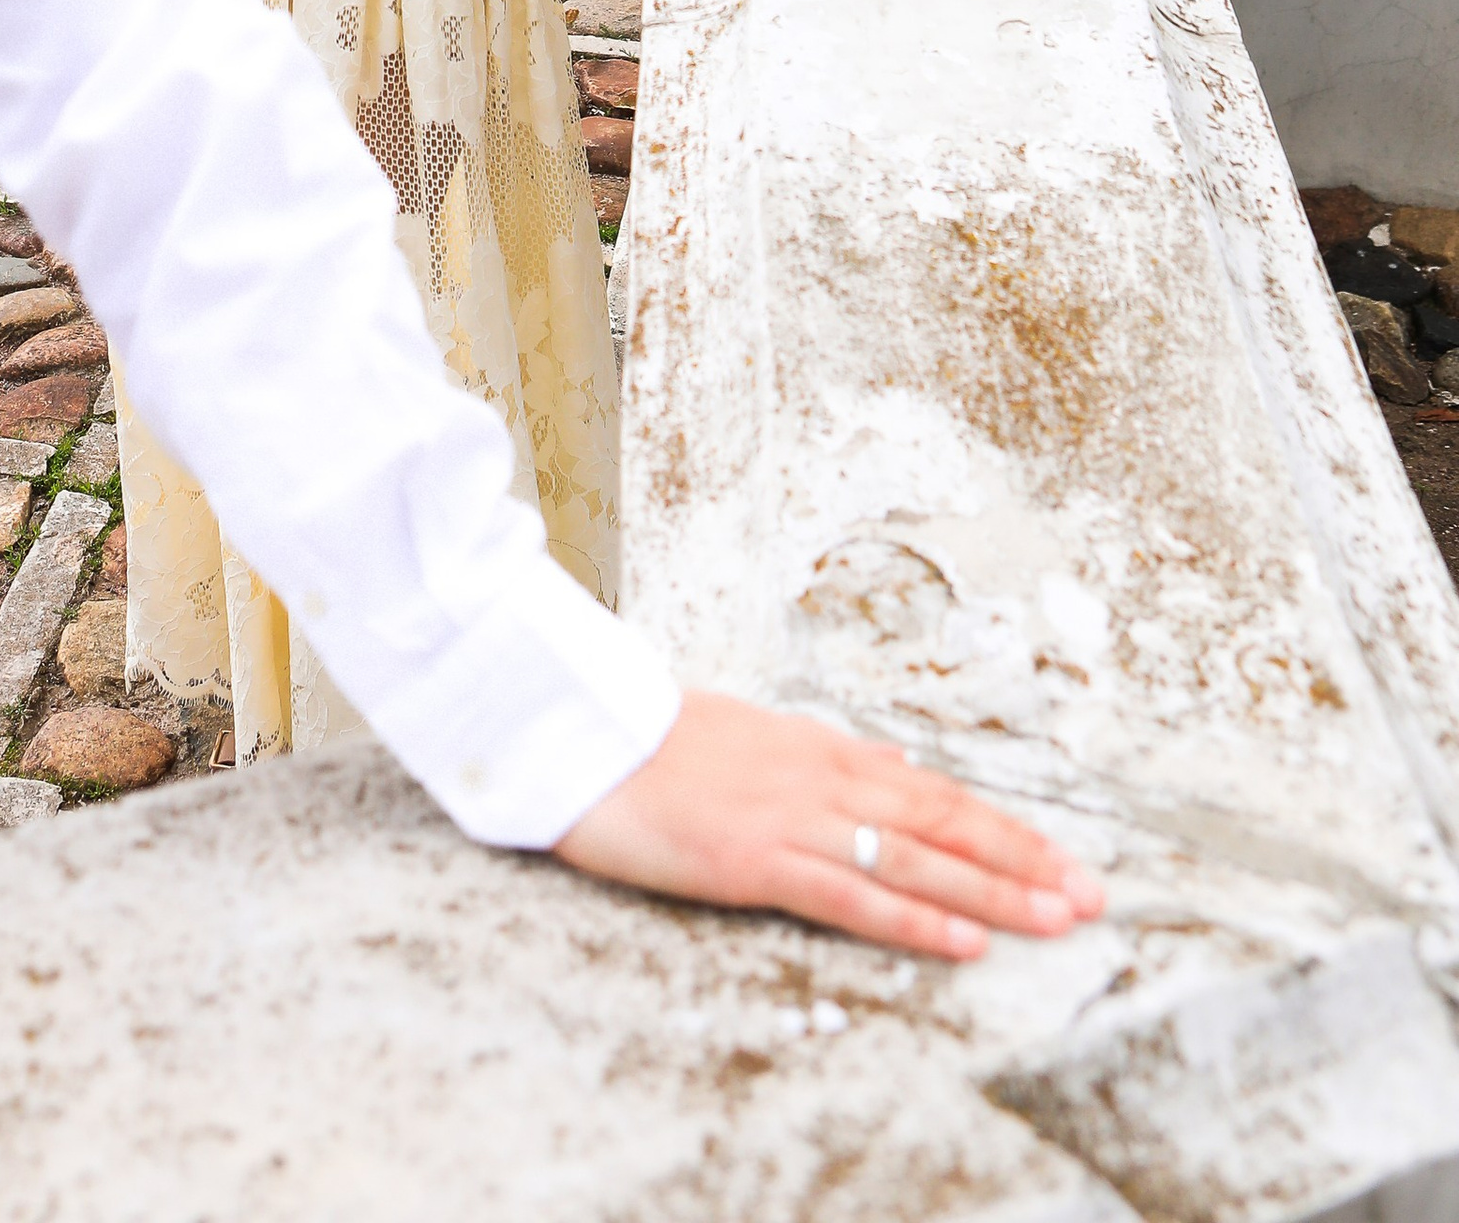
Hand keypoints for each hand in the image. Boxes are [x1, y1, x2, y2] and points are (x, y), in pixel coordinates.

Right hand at [553, 690, 1104, 961]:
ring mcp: (794, 818)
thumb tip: (896, 766)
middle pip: (945, 823)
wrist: (581, 735)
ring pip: (917, 858)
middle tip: (1093, 896)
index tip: (1063, 858)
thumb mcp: (755, 734)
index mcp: (822, 748)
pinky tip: (965, 940)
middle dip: (1026, 861)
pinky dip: (916, 919)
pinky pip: (853, 896)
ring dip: (995, 890)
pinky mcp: (757, 860)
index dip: (1005, 828)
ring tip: (1057, 918)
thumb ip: (829, 755)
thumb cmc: (657, 739)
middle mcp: (822, 778)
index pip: (935, 793)